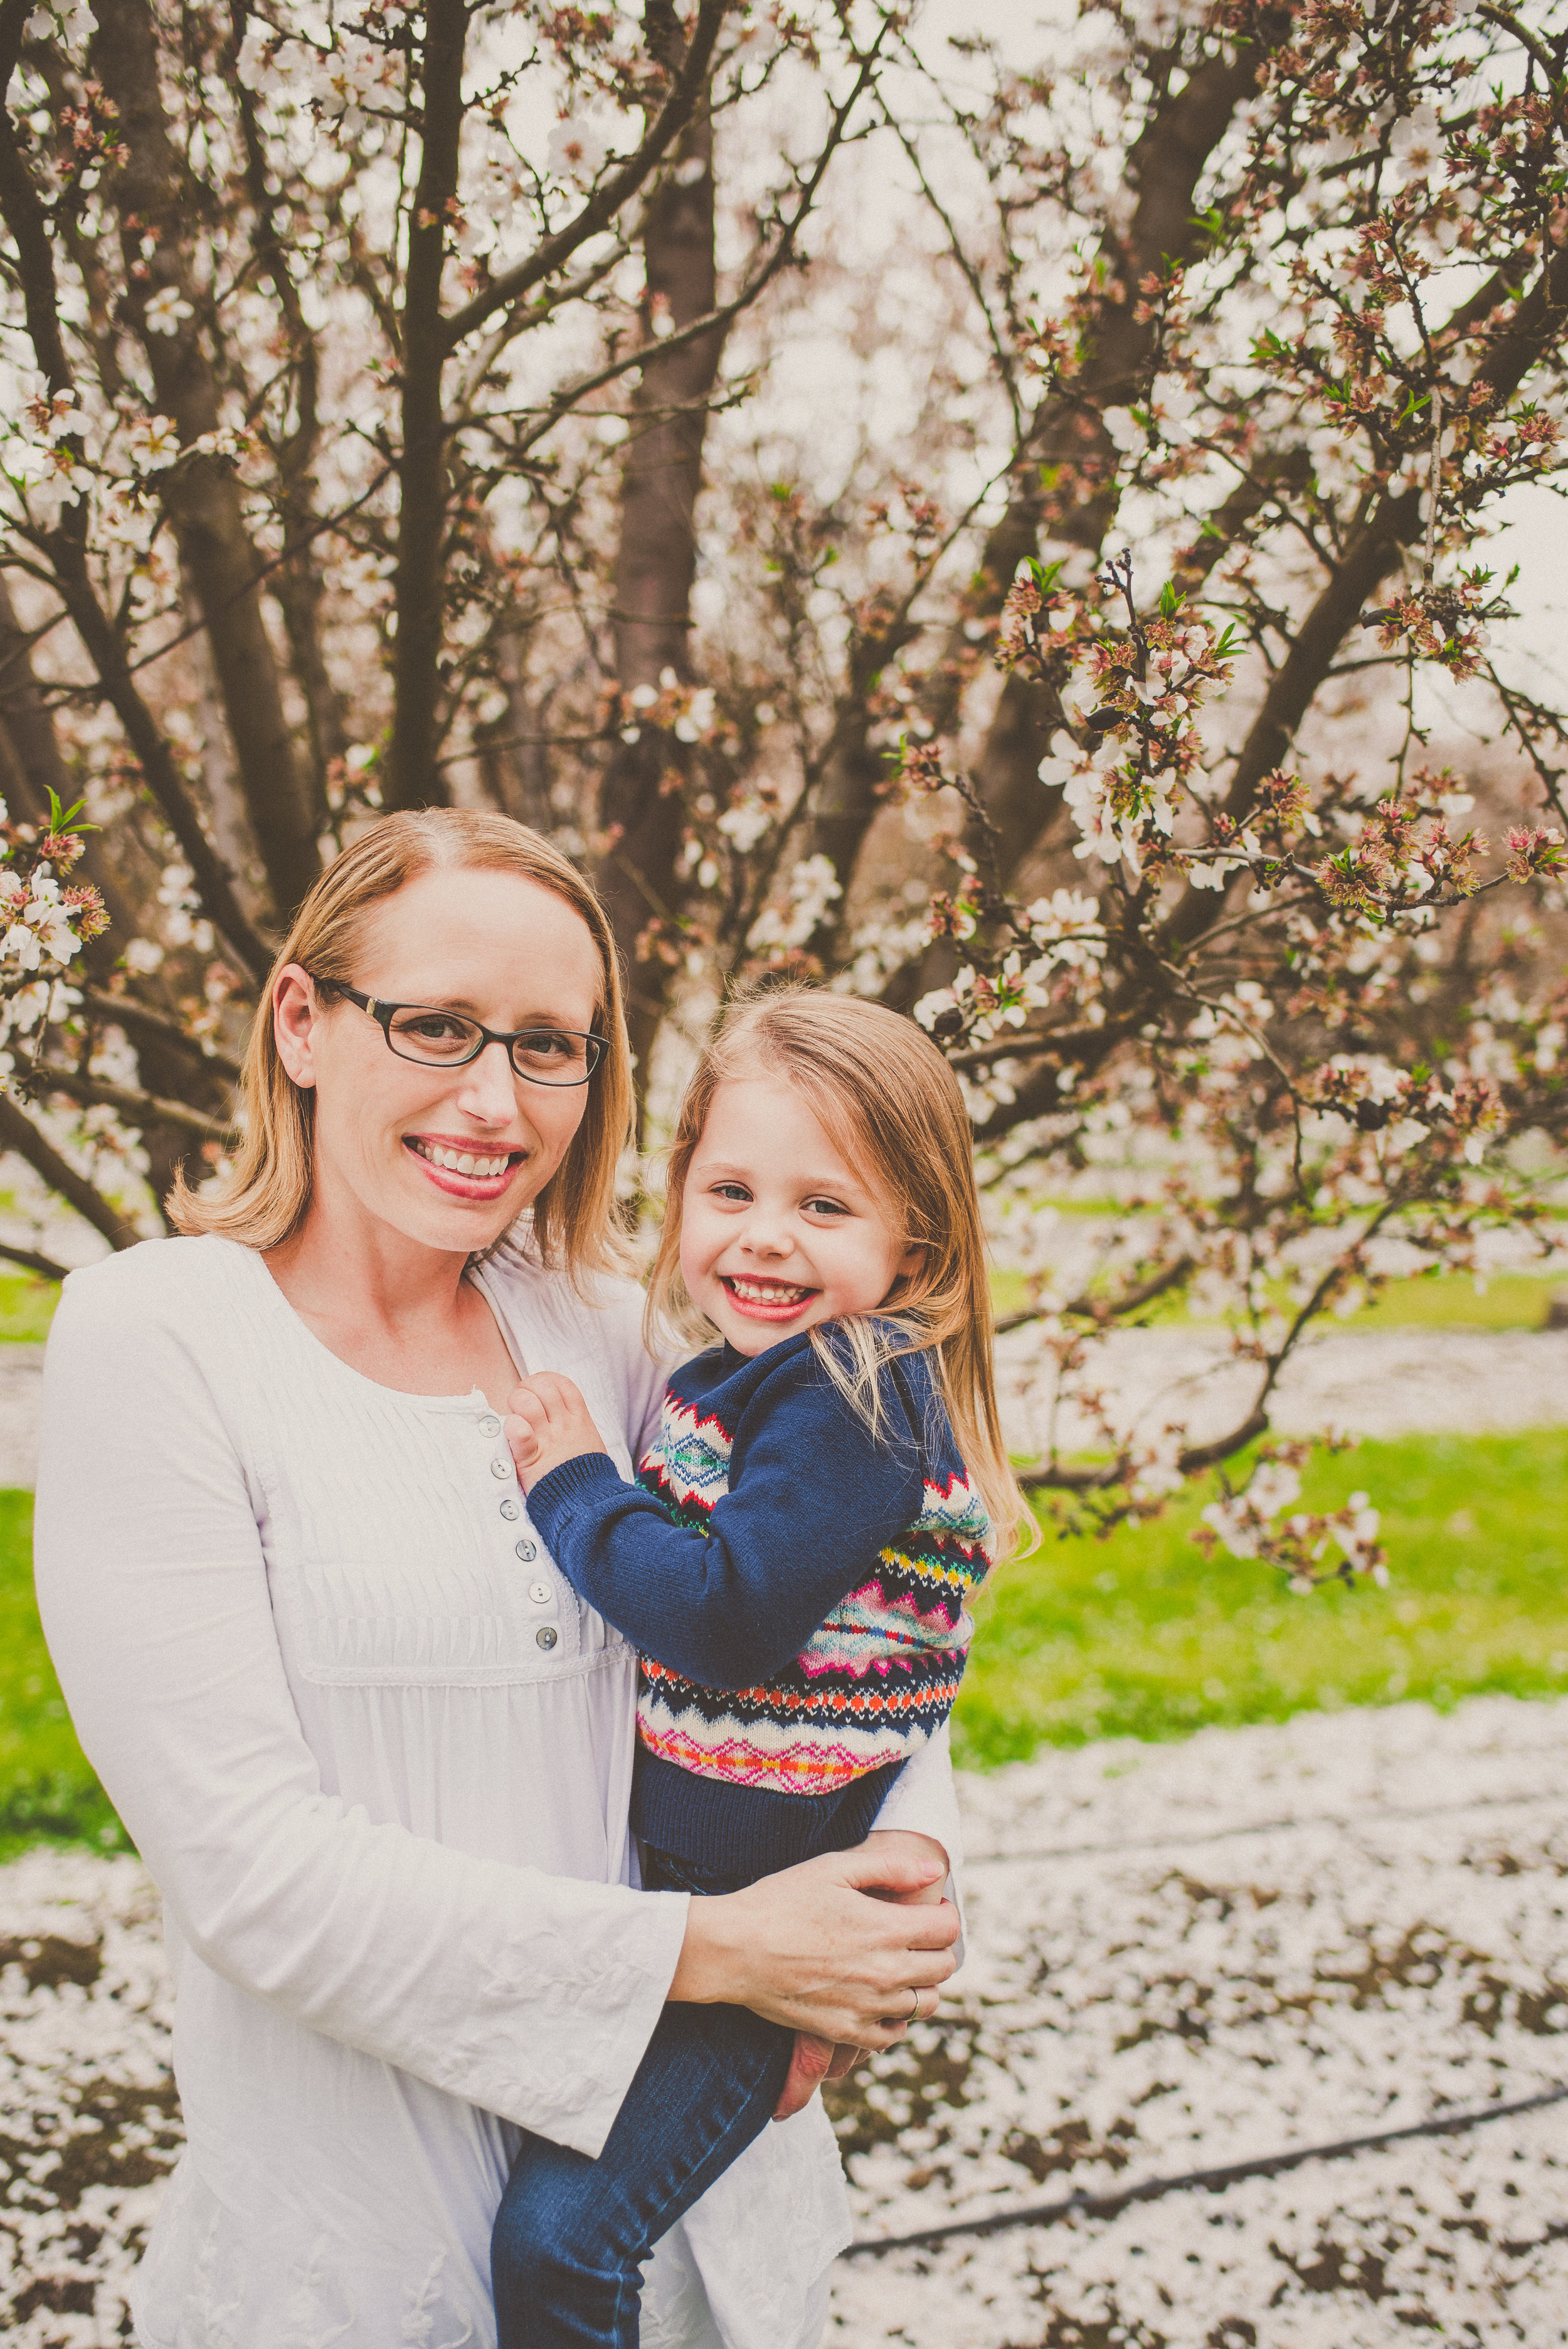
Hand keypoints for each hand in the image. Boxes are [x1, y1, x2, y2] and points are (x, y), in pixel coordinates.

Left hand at [504, 1373, 607, 1491]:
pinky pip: (519, 1431)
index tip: (537, 1389)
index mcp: (580, 1420)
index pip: (563, 1384)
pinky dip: (512, 1426)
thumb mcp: (591, 1443)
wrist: (590, 1505)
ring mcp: (549, 1440)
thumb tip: (561, 1413)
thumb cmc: (588, 1477)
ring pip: (528, 1402)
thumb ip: (577, 1427)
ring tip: (515, 1415)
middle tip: (521, 1401)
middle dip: (527, 1387)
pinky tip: (513, 1432)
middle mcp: (565, 1426)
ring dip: (516, 1403)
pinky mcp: (532, 1458)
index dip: (546, 1380)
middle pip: (543, 1386)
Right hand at [768, 1831, 946, 2114]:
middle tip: (914, 1934)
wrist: (735, 1950)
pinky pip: (892, 2035)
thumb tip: (936, 1873)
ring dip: (921, 1984)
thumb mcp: (834, 1868)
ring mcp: (867, 2007)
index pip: (947, 1929)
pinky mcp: (845, 2032)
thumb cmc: (781, 1900)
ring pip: (924, 2004)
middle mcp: (886, 1972)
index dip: (943, 1913)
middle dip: (936, 1947)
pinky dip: (895, 2018)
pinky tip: (877, 1998)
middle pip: (943, 1967)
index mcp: (887, 1929)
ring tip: (899, 1966)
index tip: (928, 1907)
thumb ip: (891, 1867)